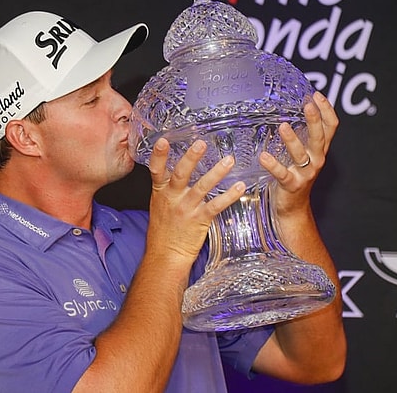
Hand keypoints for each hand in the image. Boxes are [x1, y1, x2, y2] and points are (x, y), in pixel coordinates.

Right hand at [146, 138, 245, 262]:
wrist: (165, 256)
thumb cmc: (163, 230)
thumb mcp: (160, 204)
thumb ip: (168, 187)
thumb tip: (179, 167)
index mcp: (161, 192)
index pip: (156, 170)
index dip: (159, 155)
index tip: (164, 140)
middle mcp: (172, 198)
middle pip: (181, 174)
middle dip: (191, 158)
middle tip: (201, 144)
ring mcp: (186, 209)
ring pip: (202, 187)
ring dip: (217, 173)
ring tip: (229, 160)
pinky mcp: (200, 220)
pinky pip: (216, 205)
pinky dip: (230, 196)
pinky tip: (240, 187)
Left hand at [258, 91, 338, 215]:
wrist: (293, 208)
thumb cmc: (295, 175)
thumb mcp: (303, 154)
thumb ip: (302, 136)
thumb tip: (292, 110)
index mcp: (319, 149)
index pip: (331, 127)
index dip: (326, 110)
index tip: (316, 95)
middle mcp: (316, 160)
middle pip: (320, 137)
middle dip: (314, 120)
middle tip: (307, 105)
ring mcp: (305, 173)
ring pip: (301, 154)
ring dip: (292, 140)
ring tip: (282, 126)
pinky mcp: (292, 184)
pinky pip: (282, 174)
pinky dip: (273, 165)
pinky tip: (263, 156)